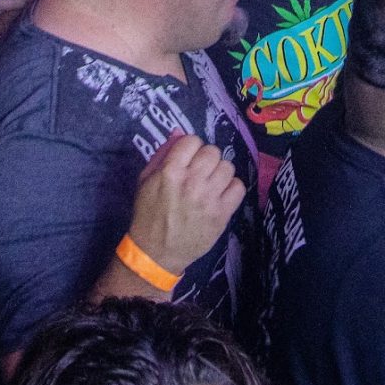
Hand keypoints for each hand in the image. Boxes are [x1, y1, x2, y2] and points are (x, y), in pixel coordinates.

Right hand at [126, 134, 245, 274]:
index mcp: (170, 171)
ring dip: (219, 173)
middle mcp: (192, 181)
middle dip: (206, 159)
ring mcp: (209, 198)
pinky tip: (220, 195)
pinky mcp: (222, 214)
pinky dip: (231, 189)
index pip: (192, 140)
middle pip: (212, 152)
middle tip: (199, 172)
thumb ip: (162, 154)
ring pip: (227, 167)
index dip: (190, 148)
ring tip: (210, 184)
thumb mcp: (146, 180)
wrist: (156, 252)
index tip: (188, 159)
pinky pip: (238, 187)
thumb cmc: (149, 214)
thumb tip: (179, 132)